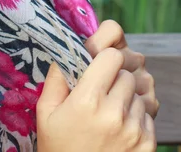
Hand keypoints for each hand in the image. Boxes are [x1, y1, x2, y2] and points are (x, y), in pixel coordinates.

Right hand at [37, 49, 155, 151]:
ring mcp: (133, 130)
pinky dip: (135, 118)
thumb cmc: (58, 147)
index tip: (97, 66)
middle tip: (101, 93)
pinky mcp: (146, 145)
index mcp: (88, 100)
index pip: (112, 56)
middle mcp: (114, 113)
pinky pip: (146, 116)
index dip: (104, 58)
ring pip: (137, 95)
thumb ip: (56, 78)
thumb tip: (66, 52)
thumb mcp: (46, 111)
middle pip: (126, 75)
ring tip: (108, 114)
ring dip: (125, 99)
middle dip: (114, 79)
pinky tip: (118, 129)